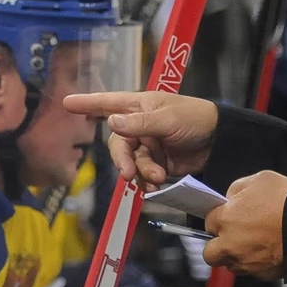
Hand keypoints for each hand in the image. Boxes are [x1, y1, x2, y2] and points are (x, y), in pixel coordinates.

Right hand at [63, 91, 218, 186]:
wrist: (220, 142)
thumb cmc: (196, 118)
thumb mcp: (168, 119)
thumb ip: (140, 124)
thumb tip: (111, 122)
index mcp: (139, 107)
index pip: (108, 103)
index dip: (87, 103)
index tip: (67, 102)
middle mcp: (139, 126)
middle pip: (117, 145)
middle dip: (122, 160)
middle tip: (128, 174)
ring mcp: (148, 146)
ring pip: (131, 163)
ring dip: (140, 173)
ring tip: (158, 177)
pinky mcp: (158, 163)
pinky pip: (143, 174)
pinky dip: (148, 181)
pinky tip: (158, 184)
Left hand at [204, 171, 286, 278]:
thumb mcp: (261, 179)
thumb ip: (238, 188)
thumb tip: (231, 198)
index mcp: (226, 219)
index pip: (208, 222)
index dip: (219, 219)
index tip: (228, 216)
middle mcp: (231, 245)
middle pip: (210, 254)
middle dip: (217, 246)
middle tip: (232, 237)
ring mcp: (246, 262)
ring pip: (231, 265)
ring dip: (237, 257)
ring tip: (254, 245)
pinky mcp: (263, 274)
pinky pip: (253, 272)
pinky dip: (257, 265)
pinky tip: (270, 251)